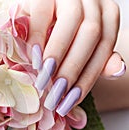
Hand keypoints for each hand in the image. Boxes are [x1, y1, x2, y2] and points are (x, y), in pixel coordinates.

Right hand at [27, 0, 123, 115]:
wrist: (29, 11)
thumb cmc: (54, 32)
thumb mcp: (77, 46)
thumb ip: (95, 56)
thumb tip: (119, 70)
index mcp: (105, 14)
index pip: (104, 47)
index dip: (88, 77)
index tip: (70, 101)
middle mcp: (91, 0)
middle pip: (91, 35)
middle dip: (72, 70)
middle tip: (55, 95)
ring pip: (72, 21)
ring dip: (58, 55)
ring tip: (45, 79)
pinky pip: (42, 12)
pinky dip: (38, 37)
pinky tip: (34, 57)